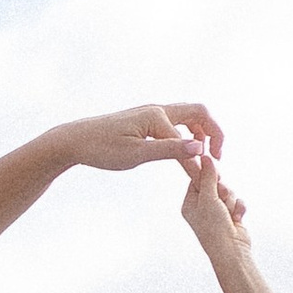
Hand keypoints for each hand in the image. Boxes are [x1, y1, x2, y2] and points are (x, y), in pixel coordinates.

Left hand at [58, 100, 222, 178]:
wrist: (74, 140)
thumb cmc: (101, 148)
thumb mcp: (136, 154)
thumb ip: (170, 151)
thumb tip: (200, 149)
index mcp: (157, 116)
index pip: (191, 139)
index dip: (200, 162)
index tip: (205, 182)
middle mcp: (157, 109)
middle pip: (199, 114)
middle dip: (214, 133)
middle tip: (217, 158)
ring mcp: (152, 113)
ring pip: (188, 117)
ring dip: (201, 134)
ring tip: (203, 157)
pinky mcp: (145, 120)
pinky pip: (175, 123)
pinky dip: (186, 135)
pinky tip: (183, 153)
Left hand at [181, 153, 250, 250]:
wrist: (231, 251)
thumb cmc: (214, 229)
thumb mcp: (208, 198)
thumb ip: (208, 177)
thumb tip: (204, 157)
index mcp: (190, 203)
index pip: (197, 179)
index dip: (208, 176)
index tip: (214, 177)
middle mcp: (202, 207)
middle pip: (215, 184)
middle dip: (223, 190)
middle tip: (221, 197)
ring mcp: (217, 212)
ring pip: (229, 192)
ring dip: (231, 200)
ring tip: (228, 213)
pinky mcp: (230, 216)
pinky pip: (237, 201)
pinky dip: (238, 208)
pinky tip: (237, 218)